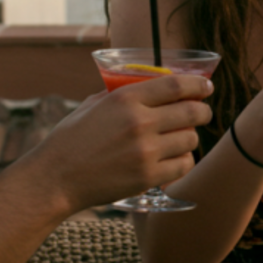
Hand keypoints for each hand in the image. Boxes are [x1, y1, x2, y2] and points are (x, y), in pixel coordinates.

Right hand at [23, 74, 212, 212]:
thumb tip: (148, 87)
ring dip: (190, 138)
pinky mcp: (148, 177)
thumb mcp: (93, 105)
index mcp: (125, 99)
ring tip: (180, 139)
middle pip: (192, 111)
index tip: (207, 86)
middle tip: (202, 113)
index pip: (176, 85)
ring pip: (191, 139)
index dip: (198, 84)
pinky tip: (174, 159)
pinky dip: (182, 161)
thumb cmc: (71, 139)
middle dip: (203, 111)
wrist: (55, 178)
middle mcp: (140, 122)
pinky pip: (183, 164)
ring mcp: (146, 151)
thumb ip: (122, 94)